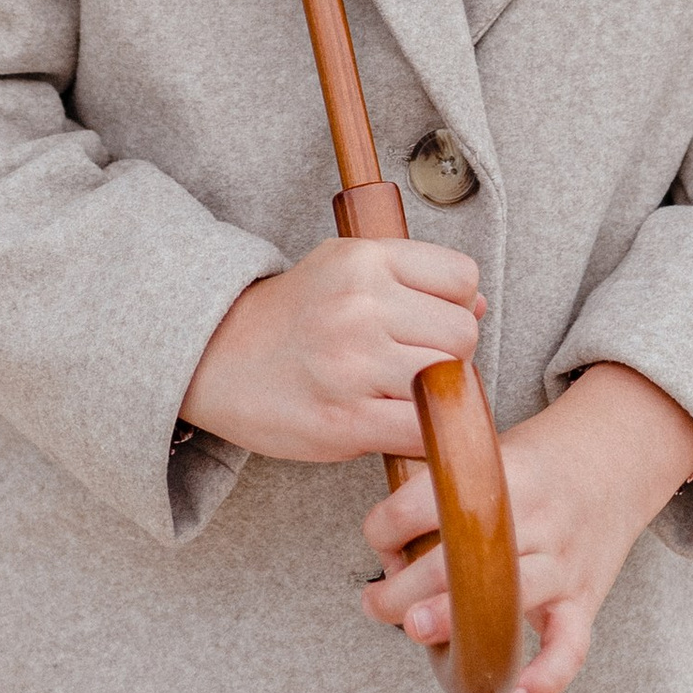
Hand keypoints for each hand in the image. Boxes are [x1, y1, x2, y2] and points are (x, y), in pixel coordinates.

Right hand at [181, 239, 484, 464]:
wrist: (215, 357)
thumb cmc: (292, 314)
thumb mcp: (343, 266)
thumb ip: (409, 277)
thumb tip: (478, 305)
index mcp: (363, 259)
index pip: (461, 277)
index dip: (456, 304)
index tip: (430, 322)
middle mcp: (360, 305)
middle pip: (462, 334)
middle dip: (450, 354)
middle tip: (415, 364)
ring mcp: (353, 364)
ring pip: (448, 381)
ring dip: (437, 395)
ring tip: (404, 393)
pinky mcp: (346, 420)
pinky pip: (421, 431)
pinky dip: (420, 434)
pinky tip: (395, 424)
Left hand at [362, 361, 692, 692]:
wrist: (618, 454)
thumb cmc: (538, 462)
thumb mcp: (493, 452)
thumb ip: (446, 487)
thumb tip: (386, 542)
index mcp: (506, 474)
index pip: (432, 497)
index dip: (391, 522)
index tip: (376, 537)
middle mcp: (538, 518)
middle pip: (464, 557)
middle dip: (408, 586)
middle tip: (375, 603)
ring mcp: (565, 562)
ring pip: (509, 598)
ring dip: (457, 620)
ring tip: (415, 630)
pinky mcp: (586, 598)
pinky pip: (571, 646)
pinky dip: (545, 678)